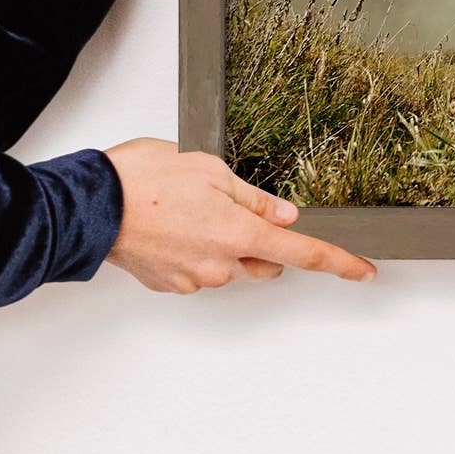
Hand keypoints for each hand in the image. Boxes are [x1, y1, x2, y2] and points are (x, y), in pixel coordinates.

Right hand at [100, 141, 375, 292]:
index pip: (302, 252)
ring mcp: (194, 279)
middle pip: (264, 260)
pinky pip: (199, 270)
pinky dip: (196, 250)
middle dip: (262, 239)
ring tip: (190, 207)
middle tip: (231, 204)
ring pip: (229, 265)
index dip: (338, 262)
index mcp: (238, 234)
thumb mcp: (211, 170)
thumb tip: (285, 214)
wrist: (91, 205)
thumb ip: (254, 197)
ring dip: (224, 242)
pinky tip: (174, 225)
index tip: (363, 271)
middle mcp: (220, 265)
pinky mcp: (170, 284)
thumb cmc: (144, 179)